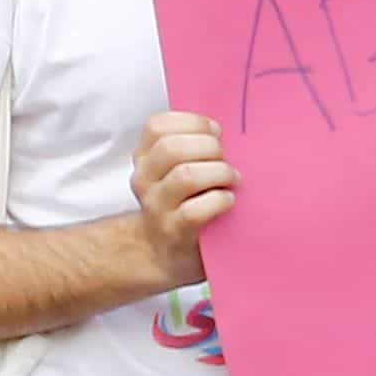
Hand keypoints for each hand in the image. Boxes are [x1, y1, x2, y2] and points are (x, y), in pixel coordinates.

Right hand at [130, 109, 233, 287]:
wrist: (165, 252)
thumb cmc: (182, 203)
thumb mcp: (173, 170)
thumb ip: (190, 147)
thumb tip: (222, 132)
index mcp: (144, 158)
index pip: (157, 126)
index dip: (192, 123)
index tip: (215, 133)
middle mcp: (144, 179)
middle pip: (171, 148)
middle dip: (209, 147)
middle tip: (225, 159)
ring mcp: (157, 207)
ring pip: (185, 176)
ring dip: (218, 173)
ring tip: (231, 180)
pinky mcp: (174, 231)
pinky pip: (196, 210)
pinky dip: (219, 200)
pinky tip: (229, 201)